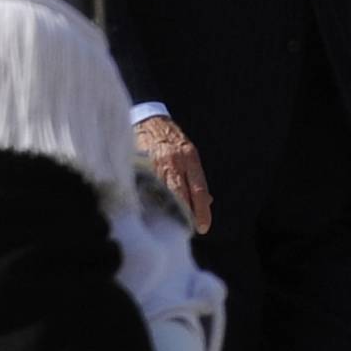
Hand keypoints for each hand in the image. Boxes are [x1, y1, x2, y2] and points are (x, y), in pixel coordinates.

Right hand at [135, 116, 212, 234]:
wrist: (150, 120)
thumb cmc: (172, 140)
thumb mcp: (190, 154)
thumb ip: (197, 178)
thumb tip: (208, 201)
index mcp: (189, 157)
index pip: (198, 189)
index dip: (201, 210)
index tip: (202, 227)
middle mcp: (174, 161)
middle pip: (181, 195)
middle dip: (185, 215)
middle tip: (187, 231)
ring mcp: (156, 164)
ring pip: (164, 194)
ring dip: (168, 211)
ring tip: (170, 226)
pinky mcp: (141, 166)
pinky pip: (148, 188)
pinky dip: (152, 201)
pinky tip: (153, 212)